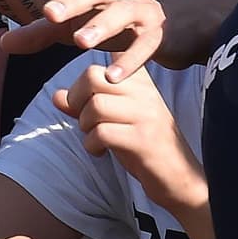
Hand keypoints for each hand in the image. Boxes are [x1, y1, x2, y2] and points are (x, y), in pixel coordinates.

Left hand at [0, 0, 218, 77]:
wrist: (172, 25)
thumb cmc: (112, 23)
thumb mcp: (74, 26)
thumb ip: (41, 34)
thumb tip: (2, 44)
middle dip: (72, 0)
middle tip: (50, 14)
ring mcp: (142, 9)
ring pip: (123, 10)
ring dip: (101, 25)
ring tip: (80, 42)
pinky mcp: (160, 33)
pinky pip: (147, 44)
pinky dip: (130, 59)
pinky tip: (112, 75)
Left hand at [55, 65, 205, 212]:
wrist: (180, 179)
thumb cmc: (143, 146)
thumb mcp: (115, 120)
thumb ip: (86, 106)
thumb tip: (57, 96)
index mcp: (141, 81)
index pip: (103, 60)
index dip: (83, 80)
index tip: (84, 100)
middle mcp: (146, 92)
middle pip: (93, 77)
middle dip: (77, 100)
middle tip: (84, 120)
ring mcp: (146, 115)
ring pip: (95, 105)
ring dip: (85, 125)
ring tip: (94, 137)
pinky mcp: (143, 140)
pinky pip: (101, 132)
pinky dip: (91, 144)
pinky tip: (100, 152)